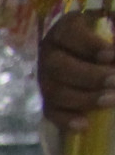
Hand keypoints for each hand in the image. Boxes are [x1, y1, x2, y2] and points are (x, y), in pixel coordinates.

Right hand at [41, 12, 114, 130]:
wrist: (94, 62)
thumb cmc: (104, 45)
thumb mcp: (110, 30)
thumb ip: (113, 35)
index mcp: (65, 30)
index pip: (68, 34)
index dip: (90, 45)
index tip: (113, 55)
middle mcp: (50, 53)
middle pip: (58, 66)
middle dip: (90, 76)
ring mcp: (46, 79)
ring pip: (55, 92)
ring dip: (84, 98)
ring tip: (111, 100)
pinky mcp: (49, 100)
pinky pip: (51, 112)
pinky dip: (66, 120)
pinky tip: (84, 125)